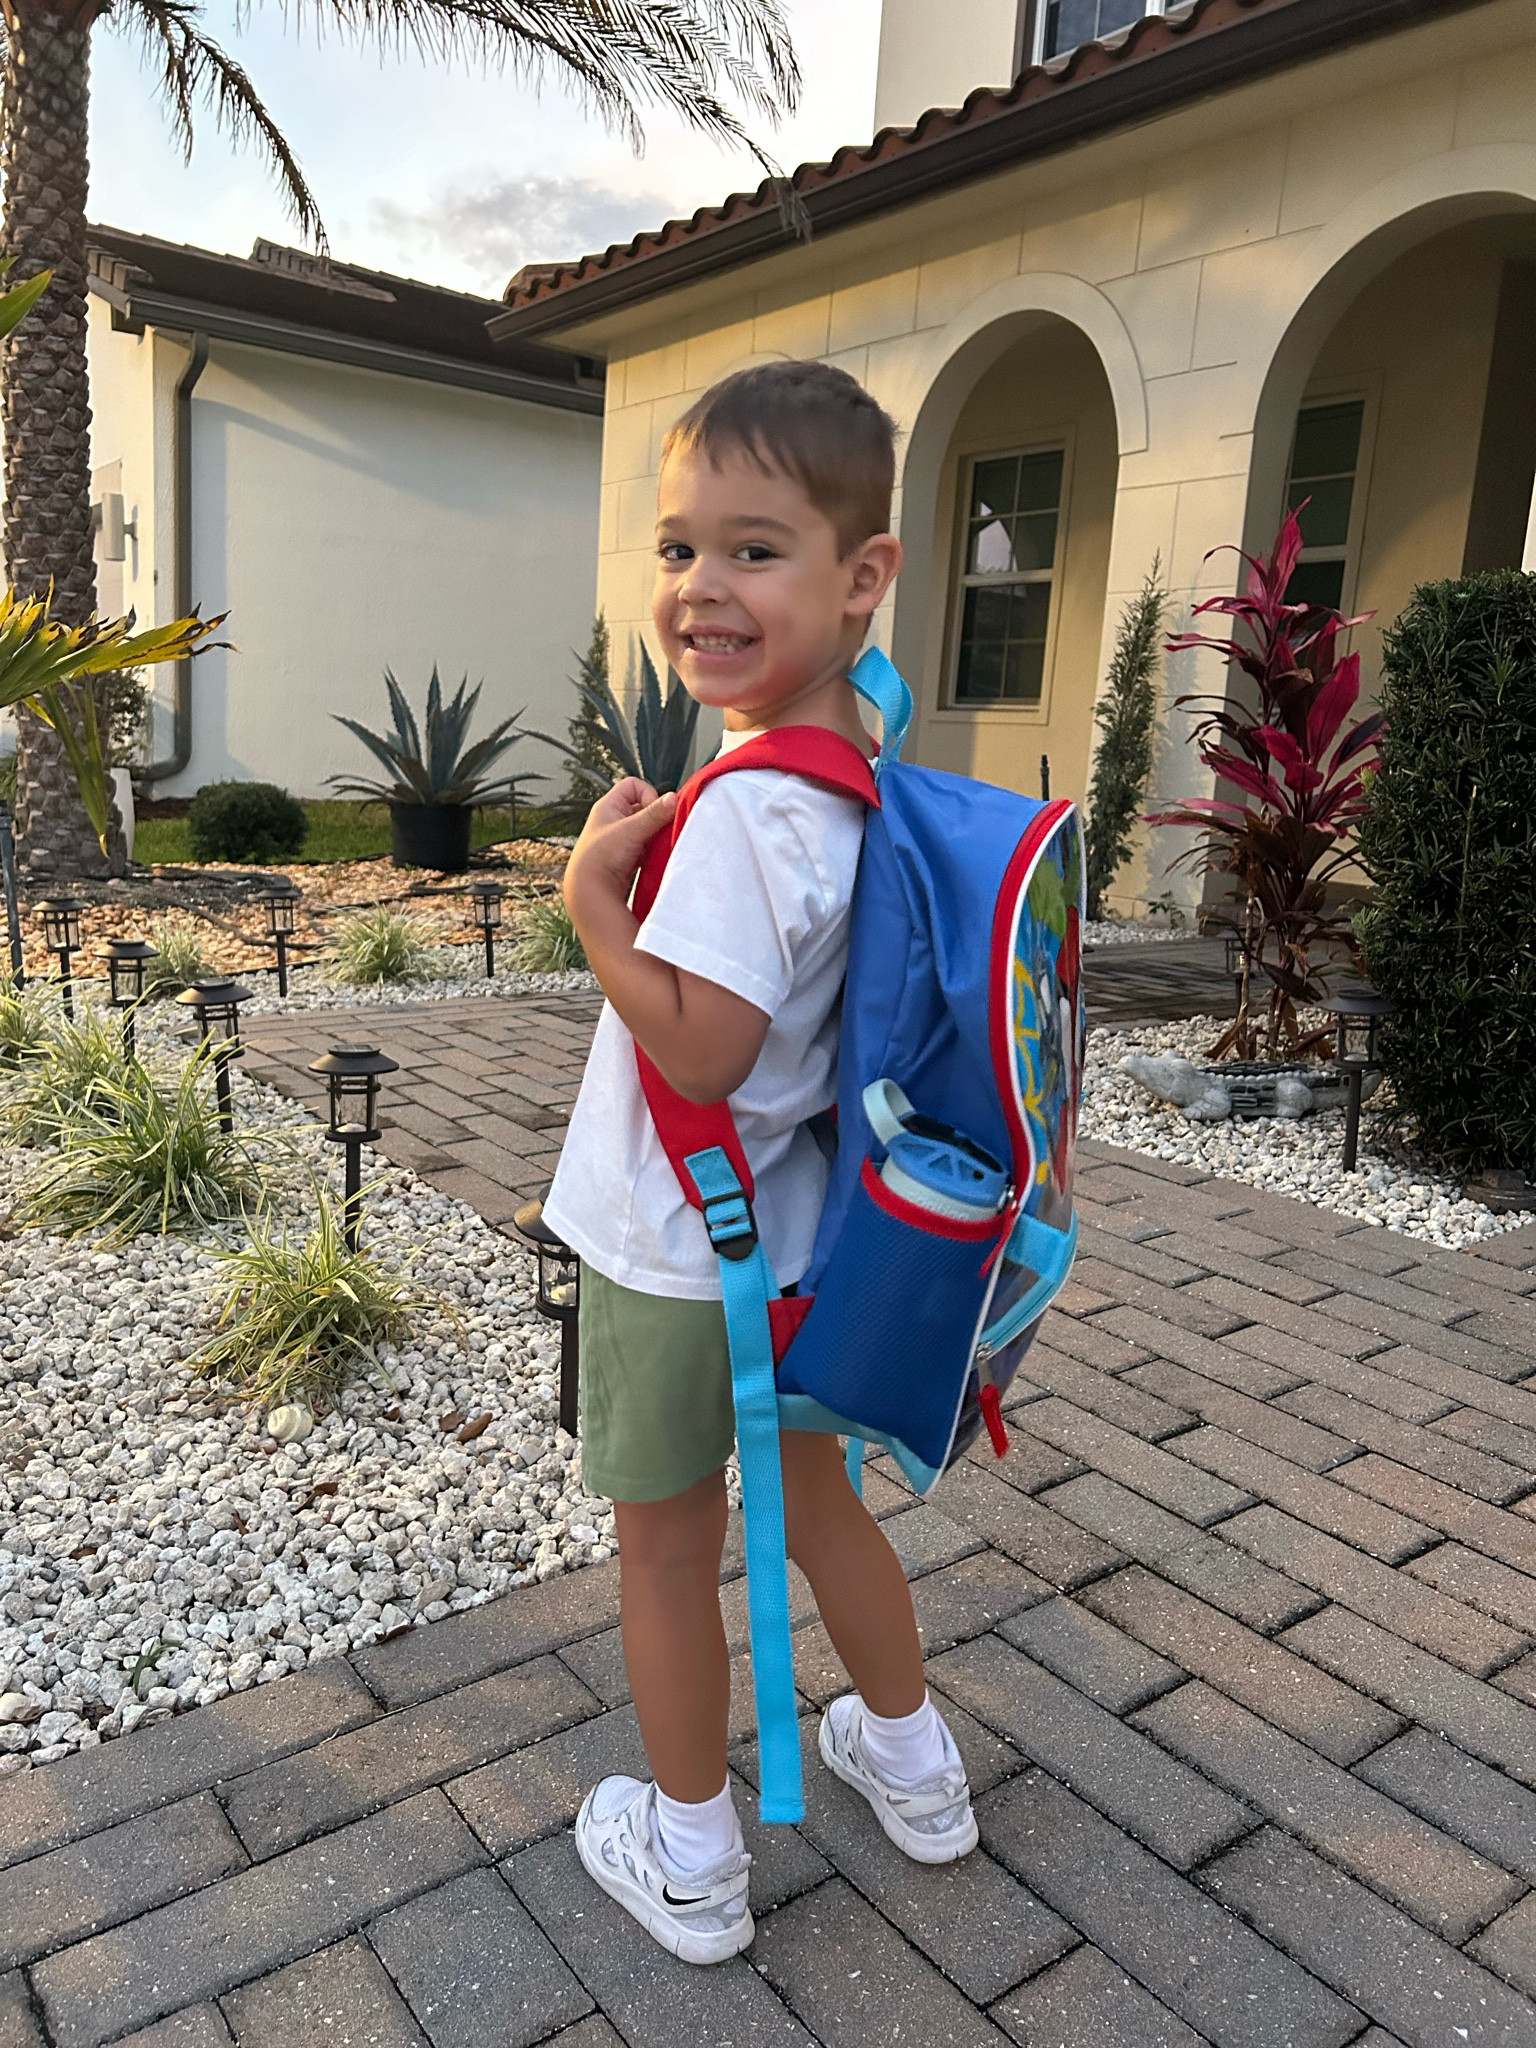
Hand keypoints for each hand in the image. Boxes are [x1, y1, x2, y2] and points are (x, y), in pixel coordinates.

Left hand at [565, 777, 677, 909]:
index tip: (653, 812)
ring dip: (655, 835)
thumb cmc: (601, 856)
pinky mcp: (627, 856)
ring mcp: (621, 838)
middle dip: (655, 818)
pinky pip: (646, 846)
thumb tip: (675, 798)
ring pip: (647, 828)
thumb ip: (655, 814)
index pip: (633, 785)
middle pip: (643, 807)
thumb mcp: (631, 830)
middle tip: (659, 830)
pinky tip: (654, 857)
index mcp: (608, 806)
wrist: (590, 892)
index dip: (647, 794)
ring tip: (655, 846)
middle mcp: (614, 819)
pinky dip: (653, 850)